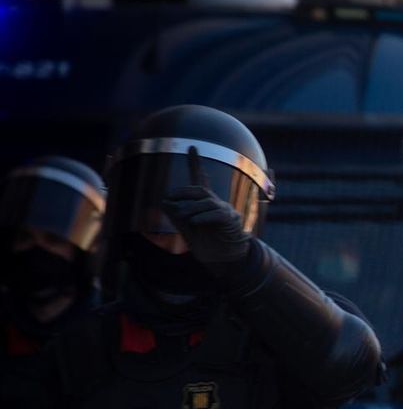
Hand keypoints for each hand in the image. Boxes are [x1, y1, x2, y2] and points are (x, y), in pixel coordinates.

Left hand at [160, 146, 253, 269]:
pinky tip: (194, 222)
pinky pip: (217, 214)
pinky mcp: (232, 222)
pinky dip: (203, 216)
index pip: (201, 180)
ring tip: (180, 216)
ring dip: (190, 207)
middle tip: (168, 201)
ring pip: (206, 201)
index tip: (191, 147)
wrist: (227, 261)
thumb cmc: (209, 246)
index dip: (195, 164)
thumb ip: (176, 217)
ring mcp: (227, 212)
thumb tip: (164, 202)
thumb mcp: (187, 231)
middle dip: (182, 193)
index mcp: (206, 205)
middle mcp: (217, 204)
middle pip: (200, 189)